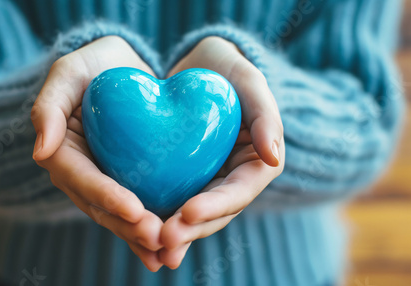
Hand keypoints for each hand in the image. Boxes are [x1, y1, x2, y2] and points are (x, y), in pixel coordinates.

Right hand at [31, 36, 163, 271]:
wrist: (122, 69)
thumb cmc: (95, 65)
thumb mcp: (69, 72)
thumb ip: (49, 106)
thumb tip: (40, 150)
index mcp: (61, 150)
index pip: (81, 178)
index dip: (106, 196)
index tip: (135, 210)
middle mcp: (79, 173)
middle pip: (99, 206)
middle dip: (127, 226)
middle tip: (158, 238)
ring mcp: (101, 181)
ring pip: (117, 217)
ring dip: (139, 237)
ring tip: (166, 251)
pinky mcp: (124, 183)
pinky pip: (133, 211)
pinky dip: (145, 232)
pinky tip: (165, 252)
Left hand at [159, 36, 284, 268]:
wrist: (199, 66)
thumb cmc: (228, 70)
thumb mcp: (250, 82)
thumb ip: (265, 116)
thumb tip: (274, 158)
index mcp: (256, 164)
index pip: (238, 193)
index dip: (215, 206)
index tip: (187, 212)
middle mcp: (232, 180)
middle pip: (215, 214)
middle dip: (191, 229)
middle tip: (163, 240)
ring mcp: (208, 182)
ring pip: (193, 216)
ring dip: (174, 234)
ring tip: (149, 245)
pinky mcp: (183, 179)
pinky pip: (171, 201)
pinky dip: (157, 217)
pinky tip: (136, 229)